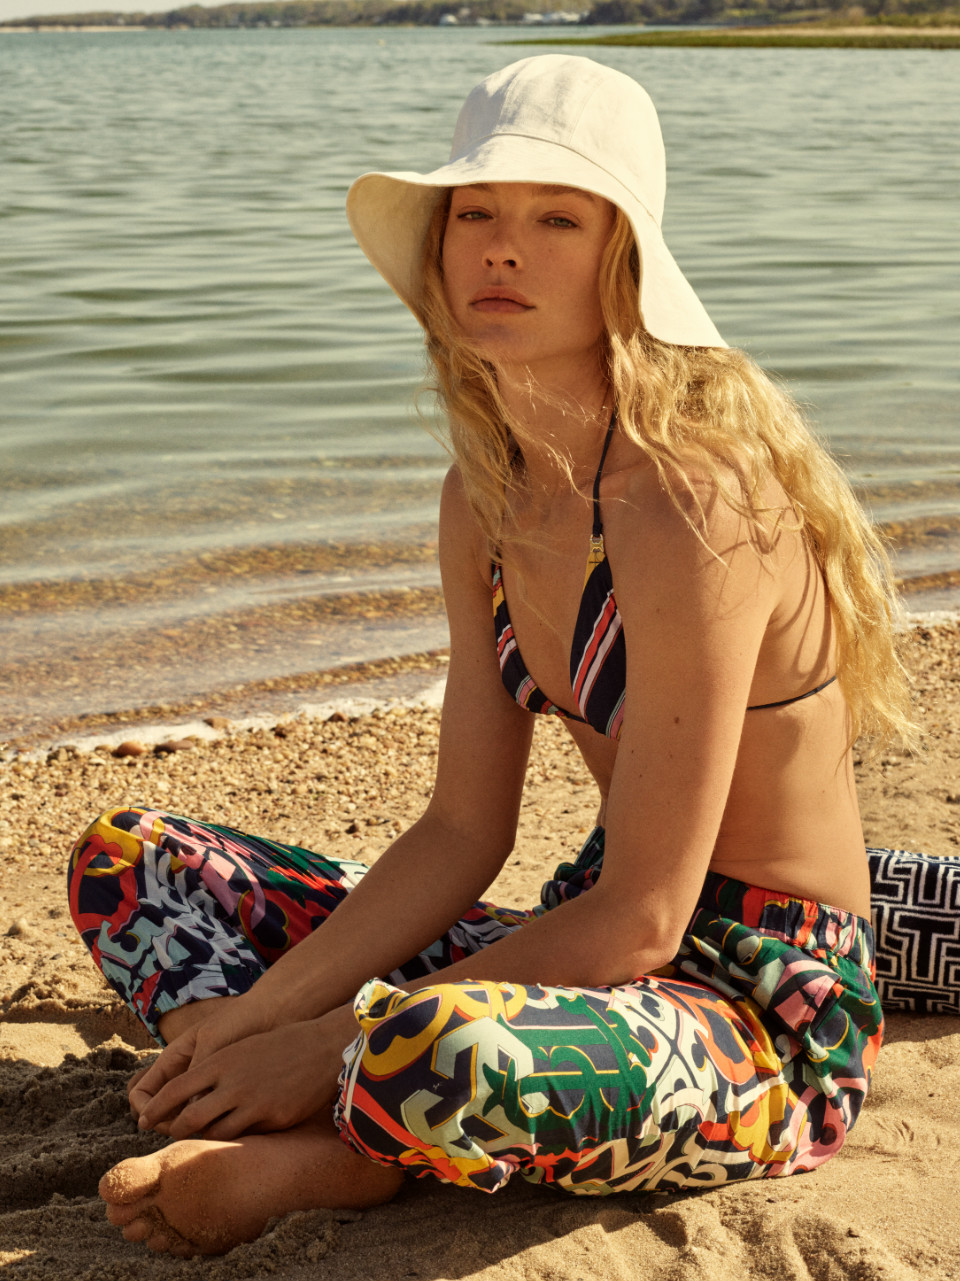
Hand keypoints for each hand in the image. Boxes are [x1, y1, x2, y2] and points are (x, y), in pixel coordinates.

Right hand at [128, 991, 278, 1119]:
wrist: (273, 1013)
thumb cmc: (241, 1020)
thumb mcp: (214, 1041)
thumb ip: (198, 1071)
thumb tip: (189, 1110)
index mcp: (174, 1059)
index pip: (141, 1092)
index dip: (144, 1109)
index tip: (155, 1122)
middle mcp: (185, 1075)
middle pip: (158, 1110)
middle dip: (163, 1124)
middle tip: (182, 1131)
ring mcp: (203, 1086)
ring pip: (182, 1117)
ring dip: (186, 1128)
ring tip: (203, 1132)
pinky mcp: (224, 1095)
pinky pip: (208, 1116)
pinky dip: (208, 1125)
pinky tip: (222, 1129)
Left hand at [134, 1007, 356, 1140]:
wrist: (323, 1047)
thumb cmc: (281, 1043)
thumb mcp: (241, 1049)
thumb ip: (215, 1070)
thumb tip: (187, 1095)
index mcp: (222, 1061)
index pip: (175, 1090)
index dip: (155, 1108)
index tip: (144, 1120)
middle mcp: (234, 1083)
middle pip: (188, 1119)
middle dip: (174, 1132)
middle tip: (170, 1137)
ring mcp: (254, 1103)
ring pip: (215, 1135)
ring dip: (203, 1142)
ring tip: (197, 1144)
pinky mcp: (274, 1119)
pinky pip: (245, 1137)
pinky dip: (233, 1141)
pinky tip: (230, 1142)